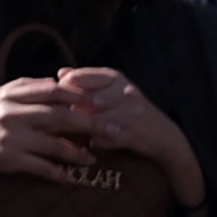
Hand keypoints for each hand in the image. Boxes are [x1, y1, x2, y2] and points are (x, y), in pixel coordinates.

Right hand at [0, 78, 99, 216]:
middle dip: (90, 123)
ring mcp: (10, 136)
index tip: (99, 103)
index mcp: (9, 94)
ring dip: (78, 152)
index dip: (78, 96)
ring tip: (92, 158)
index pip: (51, 90)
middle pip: (59, 115)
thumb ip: (22, 89)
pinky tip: (70, 177)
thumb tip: (54, 83)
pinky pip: (41, 167)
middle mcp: (10, 112)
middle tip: (112, 130)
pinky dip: (58, 172)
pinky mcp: (8, 158)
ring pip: (54, 143)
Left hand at [59, 67, 206, 209]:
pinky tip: (94, 144)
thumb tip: (60, 73)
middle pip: (83, 99)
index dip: (61, 91)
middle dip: (69, 111)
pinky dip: (98, 142)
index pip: (76, 78)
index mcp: (113, 77)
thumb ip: (85, 81)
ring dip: (82, 128)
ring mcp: (132, 112)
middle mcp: (124, 91)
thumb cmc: (128, 110)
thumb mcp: (110, 90)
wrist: (163, 135)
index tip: (52, 101)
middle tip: (55, 121)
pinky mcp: (136, 133)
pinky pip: (107, 138)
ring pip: (94, 120)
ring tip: (73, 133)